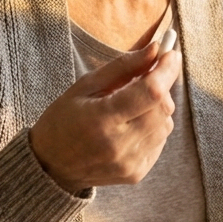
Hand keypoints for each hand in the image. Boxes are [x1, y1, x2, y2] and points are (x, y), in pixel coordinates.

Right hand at [28, 41, 180, 192]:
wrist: (51, 167)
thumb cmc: (64, 120)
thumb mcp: (85, 85)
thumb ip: (123, 66)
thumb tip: (155, 48)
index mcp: (102, 119)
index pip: (151, 91)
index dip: (167, 70)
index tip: (171, 53)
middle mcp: (119, 144)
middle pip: (163, 108)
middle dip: (162, 87)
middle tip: (146, 77)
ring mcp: (129, 162)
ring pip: (166, 124)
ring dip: (157, 108)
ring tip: (133, 105)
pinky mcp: (137, 173)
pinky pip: (160, 141)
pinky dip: (153, 127)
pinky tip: (132, 125)